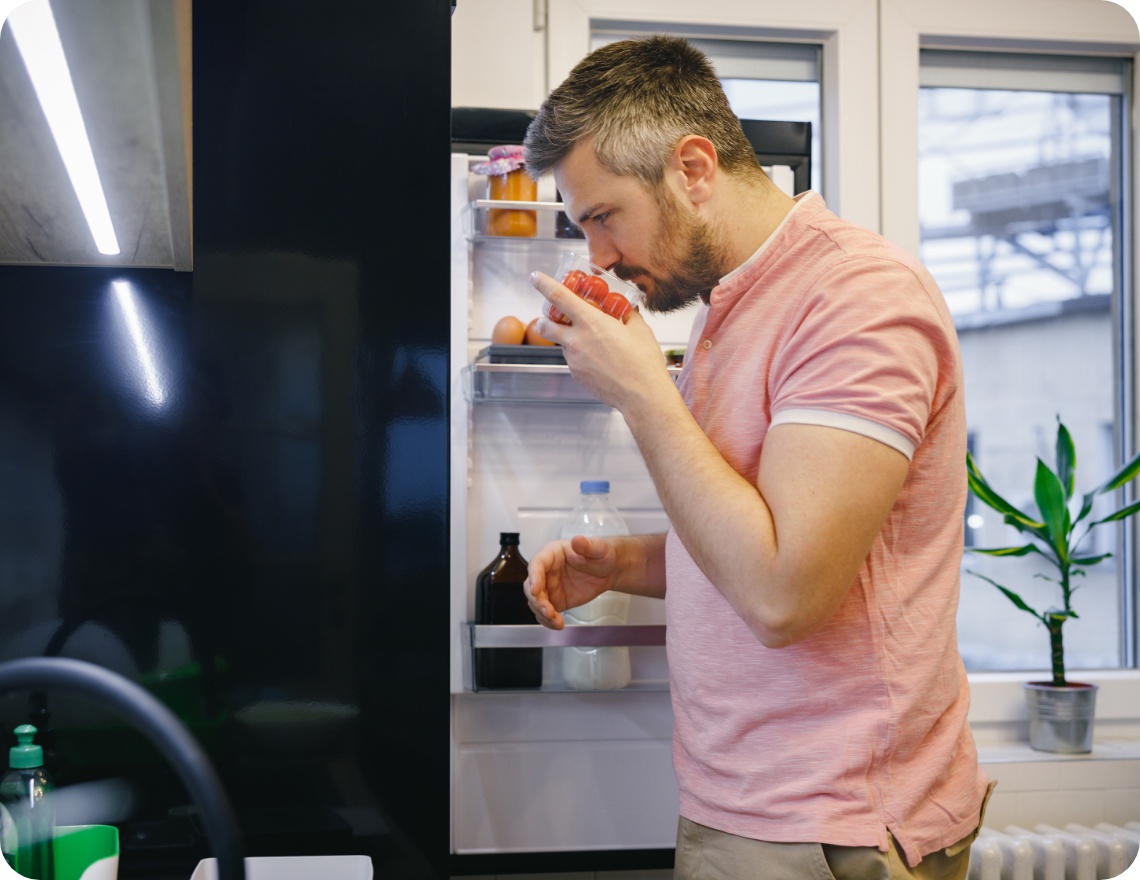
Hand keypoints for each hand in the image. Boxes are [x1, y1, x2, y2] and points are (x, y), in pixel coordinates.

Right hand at [524, 535, 619, 628]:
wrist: (608, 570)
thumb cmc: (601, 554)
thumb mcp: (598, 548)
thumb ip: (588, 545)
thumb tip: (577, 540)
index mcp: (552, 554)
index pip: (537, 564)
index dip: (534, 577)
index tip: (535, 589)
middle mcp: (546, 571)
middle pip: (530, 586)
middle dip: (537, 600)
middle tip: (548, 611)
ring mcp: (549, 587)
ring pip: (536, 602)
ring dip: (542, 614)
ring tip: (556, 621)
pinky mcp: (555, 601)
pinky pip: (545, 613)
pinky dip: (548, 621)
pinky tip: (558, 625)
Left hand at [529, 271, 675, 412]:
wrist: (642, 396)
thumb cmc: (643, 362)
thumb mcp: (640, 330)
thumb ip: (628, 315)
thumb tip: (627, 310)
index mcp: (591, 322)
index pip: (559, 297)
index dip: (544, 284)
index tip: (535, 277)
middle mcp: (576, 341)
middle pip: (545, 325)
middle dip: (545, 320)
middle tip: (555, 318)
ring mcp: (574, 360)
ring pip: (562, 344)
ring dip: (570, 340)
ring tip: (594, 344)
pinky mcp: (577, 376)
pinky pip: (573, 361)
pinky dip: (581, 356)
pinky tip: (600, 361)